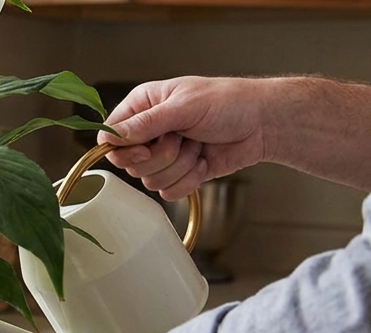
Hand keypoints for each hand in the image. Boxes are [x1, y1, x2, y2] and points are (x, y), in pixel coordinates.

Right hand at [97, 77, 271, 199]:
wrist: (262, 124)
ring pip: (149, 179)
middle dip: (161, 156)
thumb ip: (144, 123)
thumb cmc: (229, 103)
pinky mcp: (179, 173)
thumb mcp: (184, 107)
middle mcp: (149, 132)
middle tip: (182, 139)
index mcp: (143, 106)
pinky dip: (189, 180)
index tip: (145, 149)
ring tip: (198, 146)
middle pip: (130, 163)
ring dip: (179, 166)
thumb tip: (108, 136)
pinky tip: (203, 161)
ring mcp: (163, 154)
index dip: (124, 149)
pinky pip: (167, 191)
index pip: (111, 136)